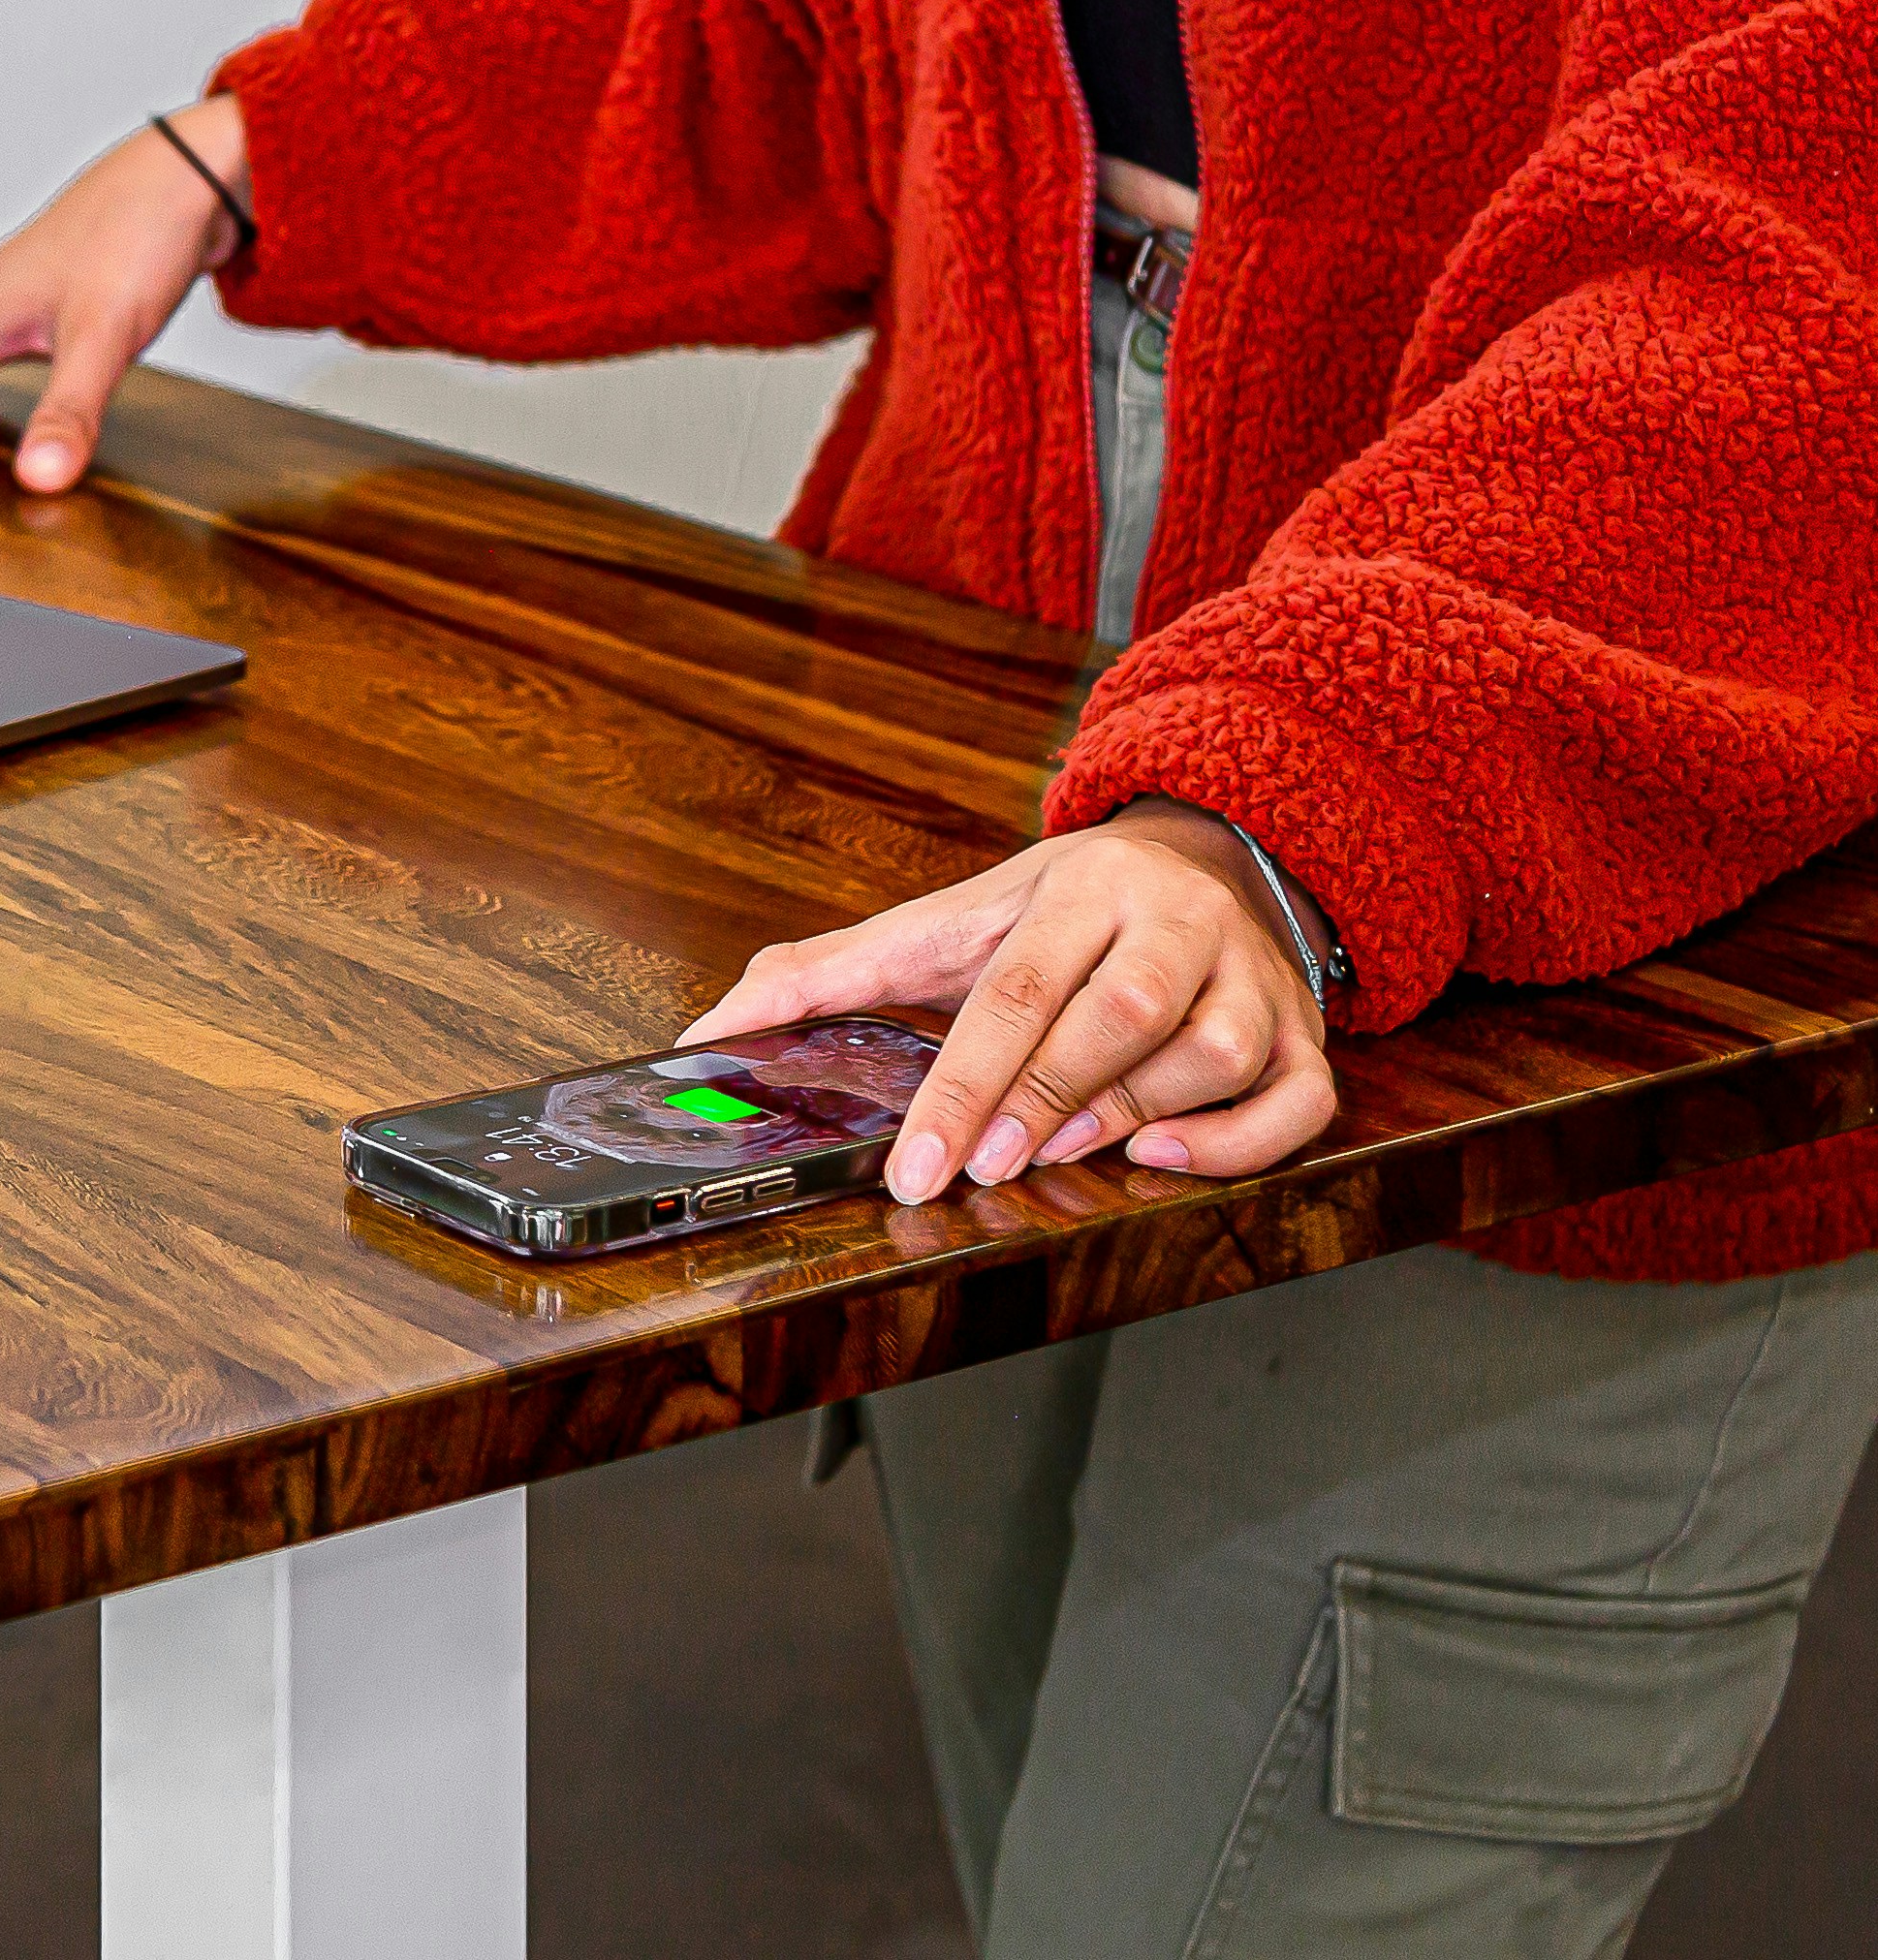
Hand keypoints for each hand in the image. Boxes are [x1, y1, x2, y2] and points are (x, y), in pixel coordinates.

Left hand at [677, 798, 1337, 1202]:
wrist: (1202, 852)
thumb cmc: (1061, 906)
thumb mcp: (949, 920)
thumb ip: (833, 972)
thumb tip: (715, 1026)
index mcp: (1078, 890)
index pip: (1012, 989)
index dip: (965, 1085)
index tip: (919, 1165)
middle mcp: (1175, 923)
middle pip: (1116, 1016)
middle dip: (1042, 1099)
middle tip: (982, 1167)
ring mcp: (1251, 977)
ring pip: (1213, 1054)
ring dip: (1131, 1118)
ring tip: (1059, 1152)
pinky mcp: (1304, 1034)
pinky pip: (1297, 1100)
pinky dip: (1237, 1145)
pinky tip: (1163, 1160)